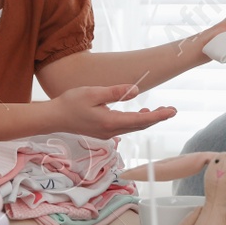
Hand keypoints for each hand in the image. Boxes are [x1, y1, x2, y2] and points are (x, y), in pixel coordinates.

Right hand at [53, 84, 176, 138]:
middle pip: (140, 125)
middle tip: (172, 110)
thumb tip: (136, 90)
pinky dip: (136, 120)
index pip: (141, 119)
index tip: (171, 111)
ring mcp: (107, 134)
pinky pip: (125, 127)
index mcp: (111, 122)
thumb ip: (116, 92)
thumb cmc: (71, 103)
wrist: (54, 117)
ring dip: (147, 119)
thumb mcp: (94, 93)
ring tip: (160, 110)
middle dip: (157, 117)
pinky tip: (140, 112)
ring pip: (133, 127)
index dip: (158, 115)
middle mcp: (111, 131)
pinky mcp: (103, 132)